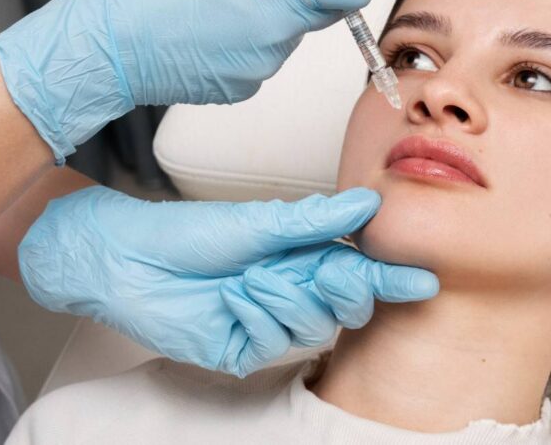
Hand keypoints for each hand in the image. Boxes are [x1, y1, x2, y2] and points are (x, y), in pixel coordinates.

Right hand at [0, 0, 380, 162]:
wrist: (104, 46)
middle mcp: (279, 33)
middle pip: (324, 9)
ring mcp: (261, 67)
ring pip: (289, 34)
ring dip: (271, 15)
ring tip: (217, 0)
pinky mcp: (242, 89)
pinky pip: (262, 59)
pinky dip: (248, 43)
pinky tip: (207, 30)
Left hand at [18, 186, 437, 376]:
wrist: (130, 259)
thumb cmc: (186, 232)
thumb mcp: (259, 220)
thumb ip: (315, 219)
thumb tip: (365, 203)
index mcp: (297, 256)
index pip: (355, 270)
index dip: (387, 276)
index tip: (420, 277)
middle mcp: (287, 289)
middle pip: (342, 305)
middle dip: (343, 288)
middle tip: (331, 272)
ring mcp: (266, 320)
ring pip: (312, 325)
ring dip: (286, 296)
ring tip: (252, 276)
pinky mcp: (240, 346)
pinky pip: (272, 341)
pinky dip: (256, 315)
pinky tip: (233, 298)